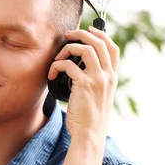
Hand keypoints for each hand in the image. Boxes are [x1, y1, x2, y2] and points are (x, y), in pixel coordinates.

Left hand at [47, 26, 118, 142]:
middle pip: (98, 43)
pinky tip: (51, 74)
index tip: (88, 30)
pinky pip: (68, 65)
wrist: (89, 134)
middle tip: (67, 35)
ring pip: (85, 49)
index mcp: (112, 78)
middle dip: (81, 34)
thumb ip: (93, 81)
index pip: (112, 48)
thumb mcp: (97, 97)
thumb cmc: (88, 118)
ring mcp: (97, 79)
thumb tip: (76, 67)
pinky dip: (56, 66)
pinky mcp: (84, 85)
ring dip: (67, 49)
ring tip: (57, 58)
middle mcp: (108, 76)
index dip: (101, 35)